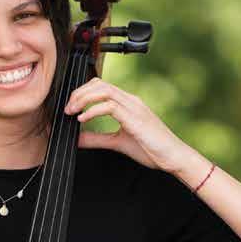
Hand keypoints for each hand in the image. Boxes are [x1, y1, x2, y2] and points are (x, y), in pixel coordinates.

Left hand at [64, 77, 188, 172]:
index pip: (101, 86)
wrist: (173, 157)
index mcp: (128, 104)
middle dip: (79, 93)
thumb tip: (77, 138)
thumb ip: (97, 139)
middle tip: (67, 109)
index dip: (83, 92)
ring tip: (72, 112)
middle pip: (99, 84)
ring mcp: (133, 107)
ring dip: (83, 99)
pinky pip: (110, 106)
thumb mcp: (117, 143)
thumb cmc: (151, 150)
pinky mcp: (135, 117)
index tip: (71, 107)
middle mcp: (130, 100)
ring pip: (103, 90)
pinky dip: (92, 110)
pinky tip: (83, 119)